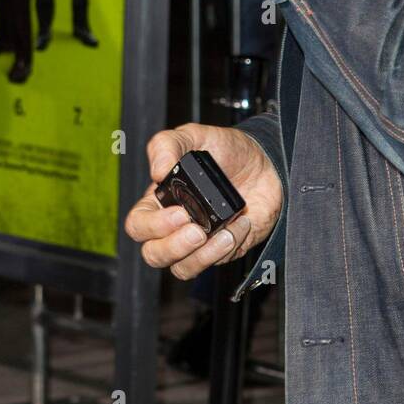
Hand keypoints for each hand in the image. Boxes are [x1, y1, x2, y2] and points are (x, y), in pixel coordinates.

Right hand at [124, 123, 283, 280]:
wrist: (266, 161)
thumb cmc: (226, 150)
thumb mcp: (194, 135)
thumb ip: (167, 144)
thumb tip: (156, 171)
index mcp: (160, 201)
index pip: (138, 225)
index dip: (152, 226)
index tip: (178, 212)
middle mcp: (175, 226)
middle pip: (154, 254)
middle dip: (173, 247)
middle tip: (197, 230)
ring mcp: (198, 241)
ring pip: (182, 268)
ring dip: (202, 256)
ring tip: (224, 233)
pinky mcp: (222, 249)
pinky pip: (216, 262)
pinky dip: (228, 248)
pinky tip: (240, 225)